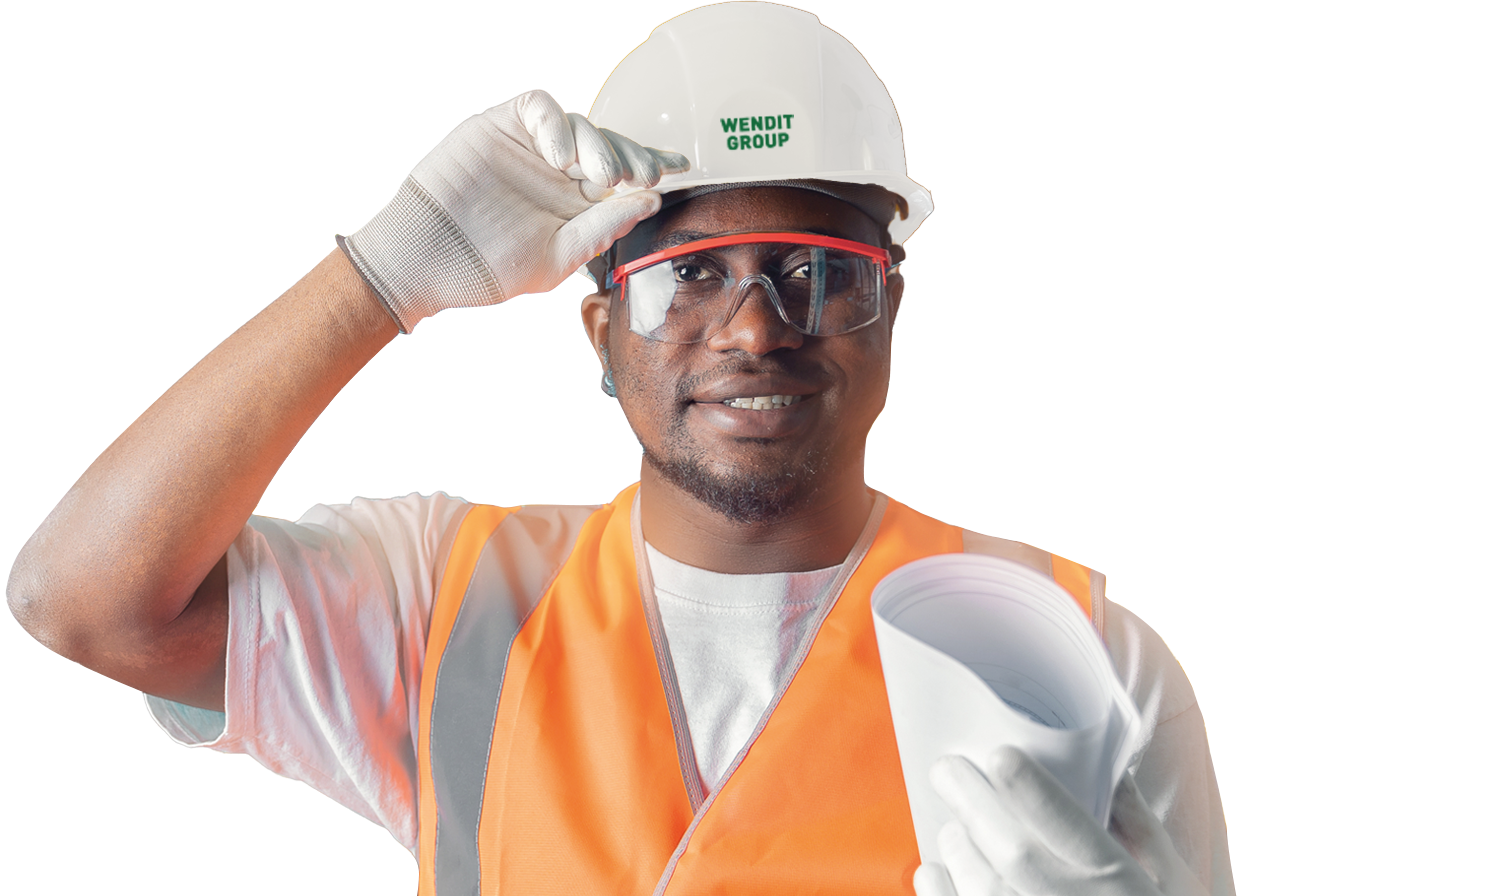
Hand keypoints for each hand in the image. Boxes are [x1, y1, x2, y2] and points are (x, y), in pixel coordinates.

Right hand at [341, 90, 688, 332]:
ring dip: (599, 146)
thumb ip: (602, 228)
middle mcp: (559, 173)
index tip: (677, 170)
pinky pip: (540, 109)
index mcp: (578, 204)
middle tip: (641, 176)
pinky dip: (558, 126)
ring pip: (582, 126)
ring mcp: (532, 149)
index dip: (651, 168)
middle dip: (633, 158)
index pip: (624, 179)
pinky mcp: (503, 128)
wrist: (427, 261)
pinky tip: (562, 157)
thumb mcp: (559, 257)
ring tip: (600, 175)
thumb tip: (649, 201)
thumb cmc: (488, 269)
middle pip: (610, 147)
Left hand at [912, 747, 1209, 895]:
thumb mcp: (1175, 882)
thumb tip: (1112, 772)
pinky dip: (940, 890)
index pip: (1067, 826)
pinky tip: (934, 870)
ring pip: (980, 885)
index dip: (1030, 788)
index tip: (1001, 755)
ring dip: (957, 847)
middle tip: (946, 769)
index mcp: (1119, 882)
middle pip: (1012, 849)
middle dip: (972, 802)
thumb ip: (1140, 828)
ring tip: (953, 828)